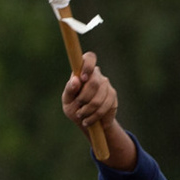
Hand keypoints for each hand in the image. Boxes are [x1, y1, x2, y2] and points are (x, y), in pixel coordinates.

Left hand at [62, 52, 137, 169]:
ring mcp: (106, 85)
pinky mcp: (113, 96)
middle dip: (84, 98)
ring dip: (88, 110)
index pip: (89, 58)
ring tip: (82, 116)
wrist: (87, 121)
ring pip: (99, 96)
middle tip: (78, 107)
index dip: (88, 66)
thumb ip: (69, 89)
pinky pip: (105, 105)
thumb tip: (75, 80)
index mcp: (82, 71)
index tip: (82, 79)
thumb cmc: (74, 107)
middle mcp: (96, 75)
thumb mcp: (67, 100)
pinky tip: (89, 120)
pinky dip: (95, 115)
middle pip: (94, 81)